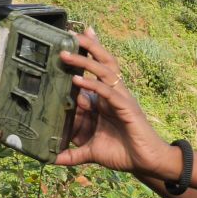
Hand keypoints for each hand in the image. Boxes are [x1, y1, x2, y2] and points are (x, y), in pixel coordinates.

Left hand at [54, 27, 177, 177]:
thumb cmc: (122, 153)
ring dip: (85, 60)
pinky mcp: (126, 108)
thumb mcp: (91, 152)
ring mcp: (120, 99)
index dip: (84, 55)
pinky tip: (78, 80)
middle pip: (102, 62)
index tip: (68, 42)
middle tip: (70, 33)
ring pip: (104, 71)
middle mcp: (113, 94)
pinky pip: (107, 91)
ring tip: (67, 53)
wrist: (145, 163)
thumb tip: (51, 160)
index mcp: (105, 100)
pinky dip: (93, 84)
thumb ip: (72, 154)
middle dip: (87, 47)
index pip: (93, 72)